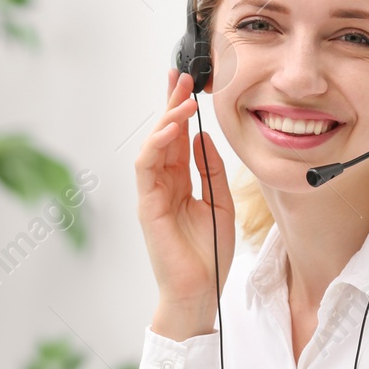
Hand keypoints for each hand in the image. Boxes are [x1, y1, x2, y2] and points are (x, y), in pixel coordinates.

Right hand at [135, 69, 235, 340]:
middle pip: (162, 135)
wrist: (200, 292)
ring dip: (166, 119)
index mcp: (180, 183)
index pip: (177, 139)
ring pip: (153, 146)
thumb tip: (203, 137)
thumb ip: (211, 171)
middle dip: (170, 104)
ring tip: (183, 99)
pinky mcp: (147, 206)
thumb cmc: (209, 254)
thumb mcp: (221, 203)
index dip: (180, 109)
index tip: (188, 83)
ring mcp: (152, 194)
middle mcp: (162, 185)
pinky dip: (157, 145)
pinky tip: (172, 128)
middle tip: (181, 76)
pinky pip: (147, 167)